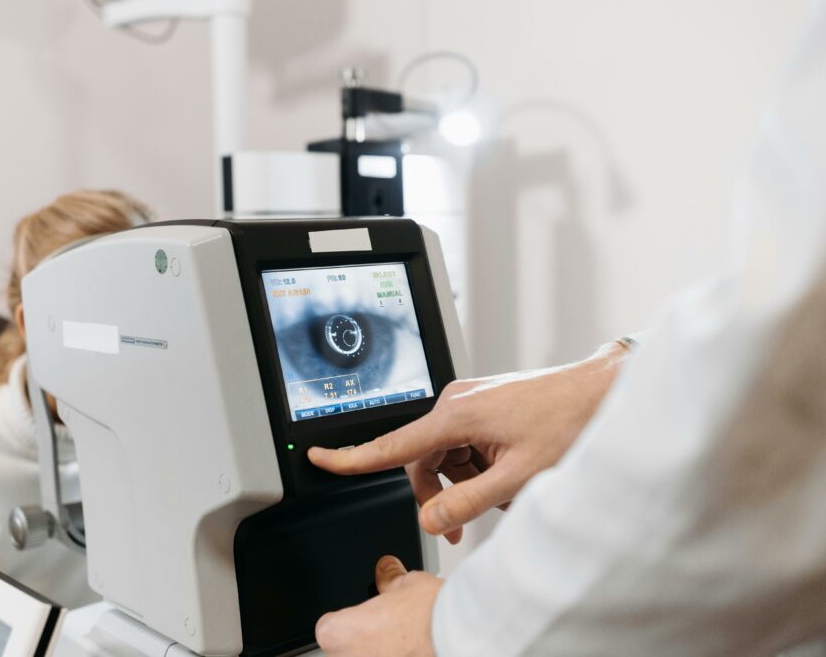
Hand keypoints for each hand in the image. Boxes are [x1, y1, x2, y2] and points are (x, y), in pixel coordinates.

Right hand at [309, 343, 627, 542]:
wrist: (600, 392)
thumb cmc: (568, 423)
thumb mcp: (518, 476)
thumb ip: (469, 503)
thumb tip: (430, 520)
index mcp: (455, 414)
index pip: (390, 446)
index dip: (350, 458)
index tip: (317, 458)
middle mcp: (455, 402)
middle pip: (422, 461)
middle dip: (440, 494)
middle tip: (464, 524)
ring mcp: (469, 402)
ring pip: (445, 457)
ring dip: (466, 482)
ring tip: (506, 491)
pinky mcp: (482, 406)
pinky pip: (463, 445)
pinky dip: (478, 467)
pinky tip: (508, 474)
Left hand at [316, 556, 441, 656]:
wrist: (457, 637)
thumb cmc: (429, 615)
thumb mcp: (406, 584)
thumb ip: (388, 579)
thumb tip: (387, 570)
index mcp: (338, 633)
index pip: (327, 628)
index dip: (349, 622)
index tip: (366, 619)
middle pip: (345, 652)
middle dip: (365, 643)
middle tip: (391, 632)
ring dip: (381, 655)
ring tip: (407, 645)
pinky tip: (417, 653)